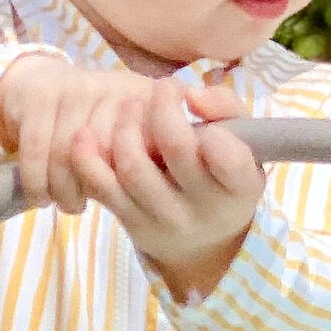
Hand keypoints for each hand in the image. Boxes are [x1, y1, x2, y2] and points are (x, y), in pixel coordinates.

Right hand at [0, 56, 170, 213]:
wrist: (35, 82)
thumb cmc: (94, 120)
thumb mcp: (135, 131)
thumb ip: (157, 156)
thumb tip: (169, 188)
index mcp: (148, 97)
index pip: (148, 146)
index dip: (133, 179)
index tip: (127, 198)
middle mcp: (116, 86)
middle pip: (108, 150)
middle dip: (97, 186)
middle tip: (87, 206)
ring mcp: (77, 87)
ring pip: (70, 152)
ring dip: (65, 189)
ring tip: (69, 205)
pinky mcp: (40, 95)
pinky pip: (37, 148)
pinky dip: (36, 180)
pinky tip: (41, 198)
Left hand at [66, 79, 264, 301]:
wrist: (204, 239)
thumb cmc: (223, 175)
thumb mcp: (245, 144)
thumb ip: (225, 107)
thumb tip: (191, 94)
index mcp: (241, 187)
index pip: (229, 157)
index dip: (210, 126)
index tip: (193, 100)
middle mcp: (206, 209)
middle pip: (176, 148)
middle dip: (161, 107)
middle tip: (159, 90)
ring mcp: (166, 219)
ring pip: (133, 166)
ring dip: (126, 126)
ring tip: (131, 107)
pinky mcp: (132, 223)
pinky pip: (102, 188)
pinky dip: (87, 158)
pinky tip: (85, 134)